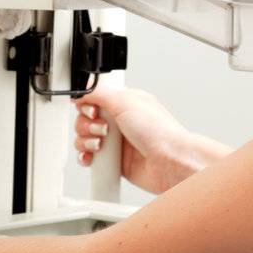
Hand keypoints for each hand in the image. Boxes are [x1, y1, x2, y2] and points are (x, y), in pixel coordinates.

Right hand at [73, 85, 194, 194]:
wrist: (170, 161)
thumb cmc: (159, 132)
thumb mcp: (126, 101)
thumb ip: (100, 93)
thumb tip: (82, 91)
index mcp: (124, 102)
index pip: (94, 99)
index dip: (87, 105)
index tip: (92, 110)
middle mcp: (119, 121)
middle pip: (85, 119)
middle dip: (87, 125)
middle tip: (102, 128)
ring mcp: (116, 142)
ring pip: (85, 138)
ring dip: (86, 141)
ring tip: (101, 144)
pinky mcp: (113, 161)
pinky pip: (89, 157)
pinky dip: (86, 157)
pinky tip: (93, 157)